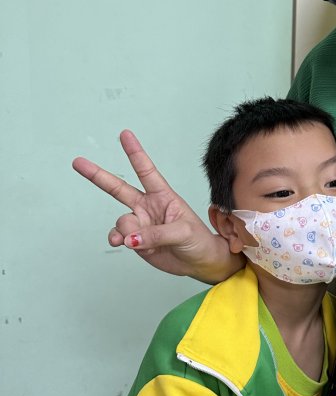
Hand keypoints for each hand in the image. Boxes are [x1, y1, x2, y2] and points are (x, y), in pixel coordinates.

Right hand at [73, 130, 239, 282]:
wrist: (198, 262)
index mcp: (163, 196)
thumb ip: (156, 234)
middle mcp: (147, 206)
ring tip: (138, 240)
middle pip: (118, 188)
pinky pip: (118, 236)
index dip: (135, 152)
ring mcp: (140, 222)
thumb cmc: (197, 240)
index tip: (124, 134)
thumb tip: (129, 239)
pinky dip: (118, 240)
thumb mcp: (183, 232)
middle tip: (77, 161)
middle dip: (97, 175)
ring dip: (126, 231)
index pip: (146, 170)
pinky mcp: (135, 240)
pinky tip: (124, 243)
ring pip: (122, 221)